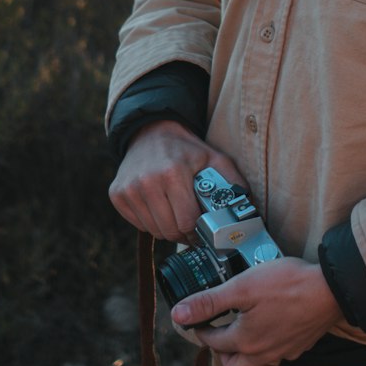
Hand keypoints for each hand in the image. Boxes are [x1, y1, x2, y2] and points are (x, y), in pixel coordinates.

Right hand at [108, 119, 246, 240]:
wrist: (150, 132)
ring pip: (154, 230)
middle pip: (170, 230)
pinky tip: (158, 207)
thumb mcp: (213, 158)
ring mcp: (129, 189)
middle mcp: (147, 182)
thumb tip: (248, 208)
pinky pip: (138, 225)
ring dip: (167, 228)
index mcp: (173, 173)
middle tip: (190, 225)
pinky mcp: (117, 195)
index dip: (198, 229)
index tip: (202, 228)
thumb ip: (233, 182)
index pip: (187, 221)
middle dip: (184, 232)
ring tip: (175, 214)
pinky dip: (150, 222)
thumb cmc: (185, 149)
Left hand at [171, 257, 342, 365]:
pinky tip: (272, 325)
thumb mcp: (242, 287)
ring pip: (257, 362)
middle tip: (220, 334)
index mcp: (246, 342)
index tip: (198, 321)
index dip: (201, 330)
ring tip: (244, 327)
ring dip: (246, 351)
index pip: (214, 343)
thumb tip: (178, 315)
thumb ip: (209, 302)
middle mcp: (264, 354)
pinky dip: (268, 344)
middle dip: (223, 355)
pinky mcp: (301, 345)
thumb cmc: (287, 285)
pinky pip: (278, 353)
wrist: (332, 289)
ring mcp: (285, 352)